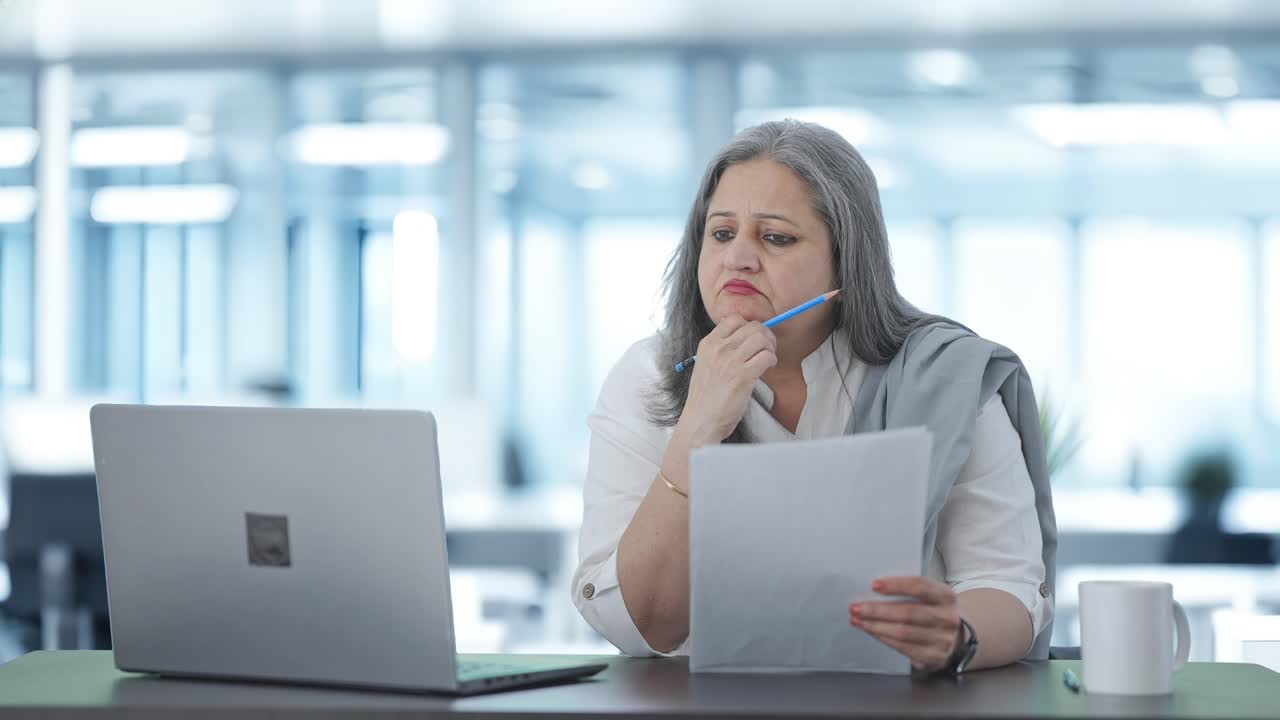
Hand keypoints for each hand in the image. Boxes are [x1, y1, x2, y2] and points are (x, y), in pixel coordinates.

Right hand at [676, 314, 776, 446]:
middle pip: (753, 327)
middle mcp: (719, 348)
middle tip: (766, 349)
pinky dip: (772, 360)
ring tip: (767, 359)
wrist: (701, 420)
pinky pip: (767, 356)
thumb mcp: (705, 365)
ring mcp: (731, 361)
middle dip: (765, 336)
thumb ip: (720, 351)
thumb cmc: (706, 397)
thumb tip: (744, 340)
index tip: (753, 340)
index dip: (749, 327)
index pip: (734, 319)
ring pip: (762, 338)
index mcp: (708, 344)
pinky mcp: (743, 376)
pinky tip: (767, 369)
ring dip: (770, 348)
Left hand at [849, 576, 962, 671]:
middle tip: (855, 607)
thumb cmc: (934, 610)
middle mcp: (947, 619)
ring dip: (875, 626)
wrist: (957, 637)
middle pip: (908, 613)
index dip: (896, 585)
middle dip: (877, 610)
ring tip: (857, 619)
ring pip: (903, 633)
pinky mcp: (933, 657)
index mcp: (947, 596)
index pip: (921, 587)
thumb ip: (910, 591)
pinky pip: (903, 647)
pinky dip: (883, 638)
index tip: (874, 585)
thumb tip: (874, 589)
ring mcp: (942, 640)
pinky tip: (871, 631)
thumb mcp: (931, 596)